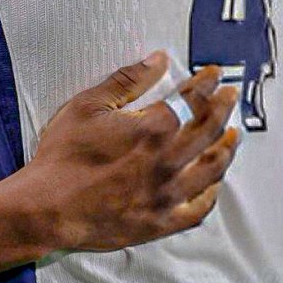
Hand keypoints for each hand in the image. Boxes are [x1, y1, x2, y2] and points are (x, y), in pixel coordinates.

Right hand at [21, 52, 238, 252]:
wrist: (49, 206)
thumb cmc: (65, 155)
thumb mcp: (90, 104)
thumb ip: (128, 79)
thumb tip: (158, 60)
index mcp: (152, 129)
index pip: (191, 100)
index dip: (207, 83)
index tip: (215, 73)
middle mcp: (168, 161)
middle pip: (209, 131)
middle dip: (223, 108)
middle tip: (231, 96)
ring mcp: (167, 194)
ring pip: (211, 169)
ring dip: (226, 149)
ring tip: (233, 136)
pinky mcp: (160, 222)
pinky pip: (198, 209)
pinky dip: (211, 194)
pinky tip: (213, 184)